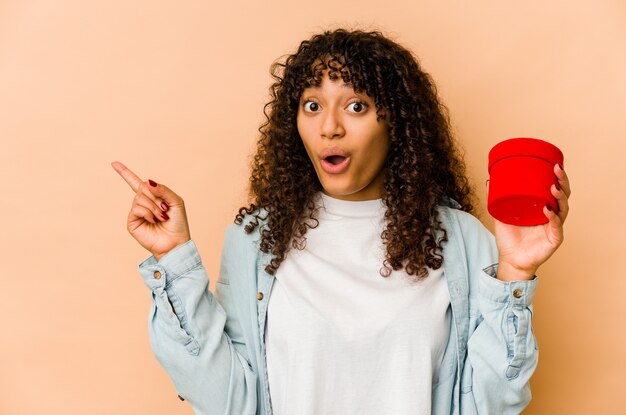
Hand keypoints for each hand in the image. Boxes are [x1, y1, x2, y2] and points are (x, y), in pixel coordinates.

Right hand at [111, 161, 190, 260]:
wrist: (175, 242)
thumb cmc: (178, 223)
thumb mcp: (176, 201)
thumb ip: (163, 189)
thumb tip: (147, 181)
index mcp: (152, 197)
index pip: (136, 183)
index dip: (125, 173)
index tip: (114, 163)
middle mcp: (142, 203)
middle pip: (142, 187)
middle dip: (156, 196)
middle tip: (165, 209)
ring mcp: (136, 212)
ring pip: (139, 198)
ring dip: (154, 206)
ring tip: (161, 217)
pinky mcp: (132, 221)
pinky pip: (137, 208)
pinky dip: (148, 212)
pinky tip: (153, 220)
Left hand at [494, 163, 570, 280]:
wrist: (510, 259)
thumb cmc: (510, 238)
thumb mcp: (501, 214)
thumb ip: (495, 198)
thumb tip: (489, 179)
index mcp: (544, 208)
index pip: (556, 189)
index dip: (559, 177)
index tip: (554, 164)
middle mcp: (553, 216)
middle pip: (564, 196)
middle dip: (563, 181)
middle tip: (556, 169)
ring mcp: (554, 227)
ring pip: (564, 209)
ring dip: (560, 196)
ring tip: (553, 186)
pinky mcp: (554, 239)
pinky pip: (556, 226)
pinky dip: (552, 217)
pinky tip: (547, 209)